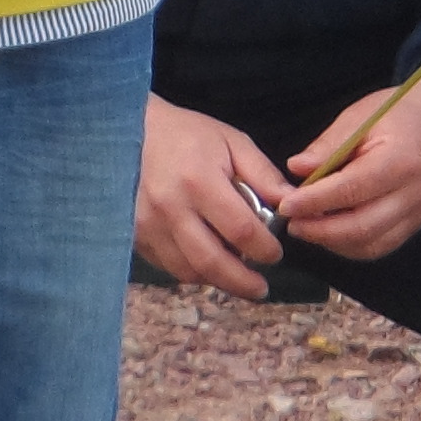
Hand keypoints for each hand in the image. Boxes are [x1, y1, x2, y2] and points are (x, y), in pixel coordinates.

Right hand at [138, 96, 293, 300]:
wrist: (128, 131)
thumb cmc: (187, 135)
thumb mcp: (232, 142)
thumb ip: (263, 174)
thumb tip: (292, 205)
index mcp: (199, 181)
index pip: (241, 230)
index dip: (264, 249)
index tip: (275, 253)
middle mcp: (171, 208)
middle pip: (212, 262)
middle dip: (242, 282)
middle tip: (260, 288)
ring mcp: (147, 225)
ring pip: (188, 271)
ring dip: (217, 280)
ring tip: (236, 276)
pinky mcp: (134, 235)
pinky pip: (168, 266)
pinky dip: (191, 271)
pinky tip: (206, 263)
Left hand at [276, 77, 420, 262]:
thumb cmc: (396, 114)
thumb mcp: (359, 117)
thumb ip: (328, 146)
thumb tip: (296, 169)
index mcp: (400, 159)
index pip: (352, 189)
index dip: (315, 201)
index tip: (286, 206)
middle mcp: (414, 192)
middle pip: (362, 225)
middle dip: (320, 230)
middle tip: (291, 224)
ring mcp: (418, 212)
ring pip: (370, 243)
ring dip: (333, 242)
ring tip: (307, 228)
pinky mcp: (416, 224)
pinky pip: (380, 246)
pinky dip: (351, 246)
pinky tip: (330, 234)